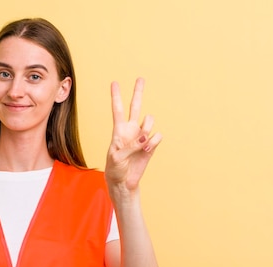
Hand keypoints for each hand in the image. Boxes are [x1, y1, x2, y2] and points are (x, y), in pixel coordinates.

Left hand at [105, 77, 161, 192]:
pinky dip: (153, 142)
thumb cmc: (115, 169)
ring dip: (147, 129)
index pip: (117, 110)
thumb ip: (130, 146)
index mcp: (118, 130)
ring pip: (149, 121)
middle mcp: (131, 129)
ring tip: (141, 144)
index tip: (114, 83)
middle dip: (138, 92)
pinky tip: (147, 150)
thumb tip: (145, 138)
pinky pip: (157, 136)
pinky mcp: (151, 145)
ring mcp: (142, 136)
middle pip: (135, 106)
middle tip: (140, 78)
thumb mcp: (117, 157)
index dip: (116, 96)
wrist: (124, 182)